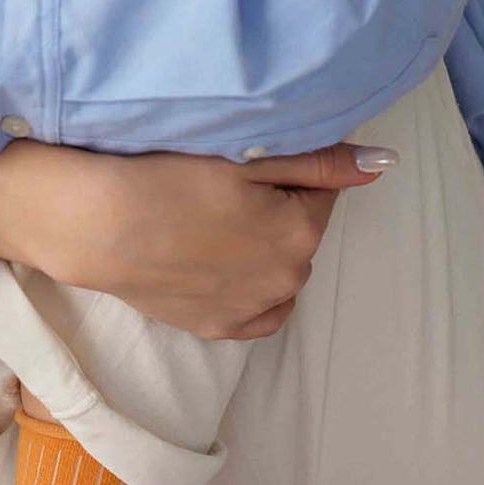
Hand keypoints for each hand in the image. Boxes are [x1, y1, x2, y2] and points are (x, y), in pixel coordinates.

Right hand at [0, 141, 393, 339]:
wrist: (100, 226)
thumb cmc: (170, 177)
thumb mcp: (249, 155)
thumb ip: (321, 161)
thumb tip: (383, 165)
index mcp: (301, 233)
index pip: (320, 194)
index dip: (288, 174)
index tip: (247, 165)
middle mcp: (286, 281)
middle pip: (300, 236)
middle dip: (278, 214)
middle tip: (225, 193)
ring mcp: (251, 311)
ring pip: (280, 275)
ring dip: (264, 253)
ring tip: (216, 228)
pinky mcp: (217, 329)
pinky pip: (257, 313)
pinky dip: (250, 290)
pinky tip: (220, 265)